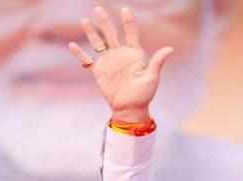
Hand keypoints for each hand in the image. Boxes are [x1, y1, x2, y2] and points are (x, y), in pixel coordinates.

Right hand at [68, 6, 173, 122]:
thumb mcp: (152, 77)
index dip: (128, 22)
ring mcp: (108, 62)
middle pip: (111, 34)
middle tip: (98, 8)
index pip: (131, 33)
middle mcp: (120, 55)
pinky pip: (87, 60)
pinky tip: (72, 45)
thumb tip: (170, 49)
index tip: (125, 9)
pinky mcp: (99, 72)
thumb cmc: (144, 94)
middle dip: (105, 21)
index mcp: (134, 54)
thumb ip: (157, 62)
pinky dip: (79, 53)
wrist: (131, 108)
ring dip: (91, 33)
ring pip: (98, 43)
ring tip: (84, 21)